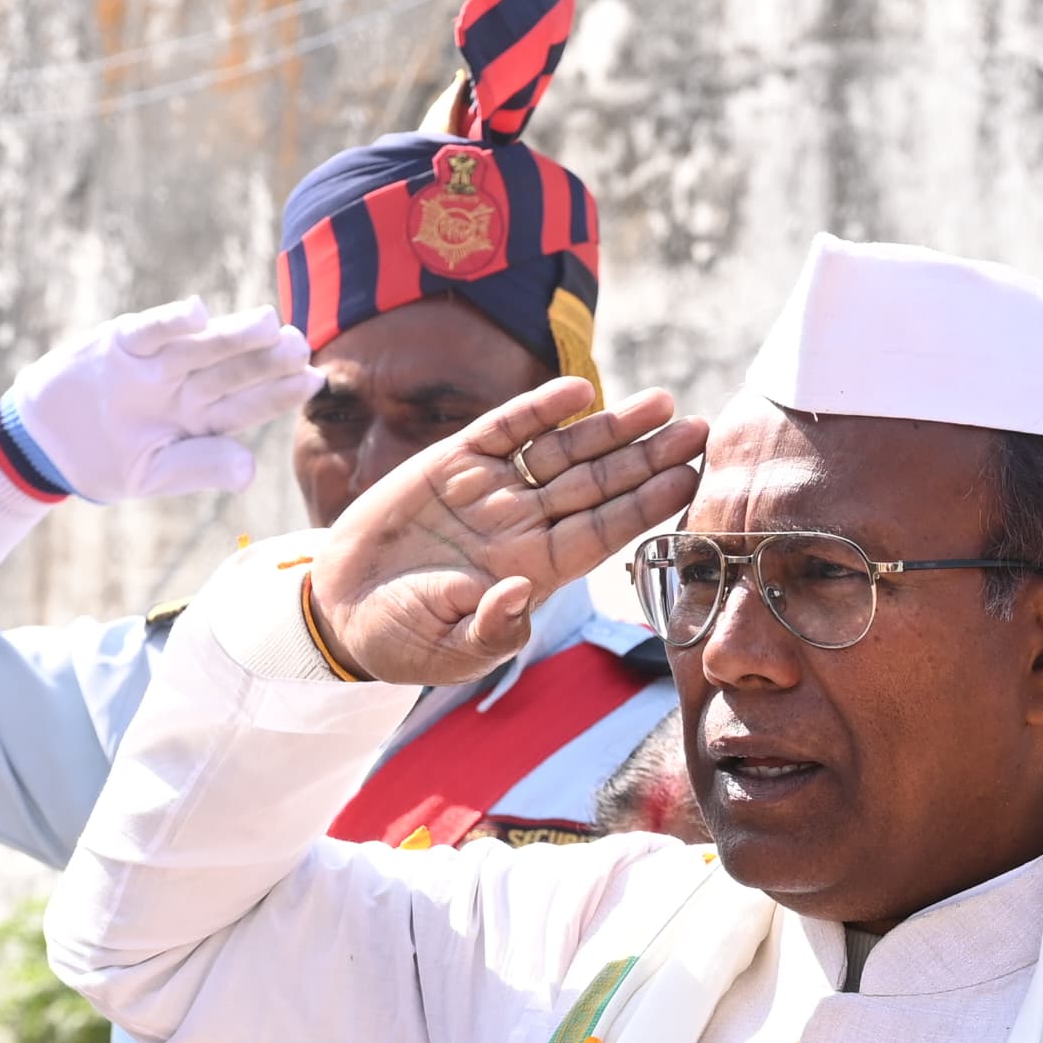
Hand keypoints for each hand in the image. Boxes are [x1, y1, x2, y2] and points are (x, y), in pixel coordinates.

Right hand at [0, 299, 320, 501]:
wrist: (43, 446)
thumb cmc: (103, 460)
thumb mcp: (153, 474)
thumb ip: (200, 468)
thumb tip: (250, 470)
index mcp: (198, 418)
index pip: (247, 404)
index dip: (279, 393)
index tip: (313, 381)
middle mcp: (183, 385)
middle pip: (232, 370)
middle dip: (266, 359)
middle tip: (299, 344)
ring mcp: (153, 363)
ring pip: (199, 346)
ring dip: (231, 335)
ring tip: (267, 323)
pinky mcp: (119, 345)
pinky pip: (148, 332)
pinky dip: (169, 322)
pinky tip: (198, 313)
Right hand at [307, 379, 709, 684]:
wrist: (343, 608)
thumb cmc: (404, 638)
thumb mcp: (451, 650)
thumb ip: (490, 628)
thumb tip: (522, 593)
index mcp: (535, 572)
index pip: (603, 533)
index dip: (646, 505)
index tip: (689, 479)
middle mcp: (524, 526)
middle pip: (599, 484)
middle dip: (648, 456)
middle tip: (699, 427)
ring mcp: (492, 491)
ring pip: (564, 452)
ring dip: (611, 427)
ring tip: (661, 403)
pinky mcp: (453, 462)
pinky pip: (506, 429)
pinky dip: (540, 409)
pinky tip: (579, 392)